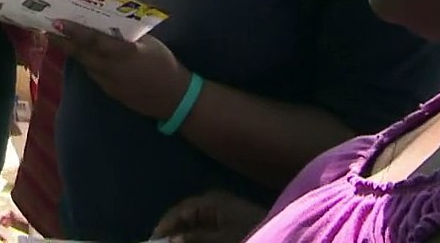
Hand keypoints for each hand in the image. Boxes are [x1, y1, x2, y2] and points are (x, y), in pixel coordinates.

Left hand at [51, 20, 190, 120]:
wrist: (174, 99)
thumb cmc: (164, 65)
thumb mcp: (149, 43)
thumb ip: (127, 34)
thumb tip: (110, 22)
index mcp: (122, 53)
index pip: (93, 40)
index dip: (73, 31)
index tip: (56, 22)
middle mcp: (110, 69)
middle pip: (80, 53)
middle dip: (61, 41)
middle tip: (45, 27)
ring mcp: (108, 82)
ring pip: (84, 63)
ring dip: (71, 51)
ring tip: (59, 36)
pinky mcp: (109, 91)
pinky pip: (92, 73)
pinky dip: (85, 62)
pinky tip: (81, 54)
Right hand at [153, 190, 267, 242]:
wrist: (285, 237)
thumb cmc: (249, 233)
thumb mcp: (221, 239)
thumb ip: (195, 238)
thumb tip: (172, 240)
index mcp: (211, 201)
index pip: (180, 211)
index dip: (165, 225)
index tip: (154, 240)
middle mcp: (215, 202)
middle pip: (187, 215)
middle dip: (174, 229)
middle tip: (162, 242)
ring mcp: (224, 210)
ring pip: (196, 222)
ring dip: (186, 233)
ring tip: (176, 242)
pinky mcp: (231, 220)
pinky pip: (207, 226)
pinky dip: (197, 234)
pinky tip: (193, 241)